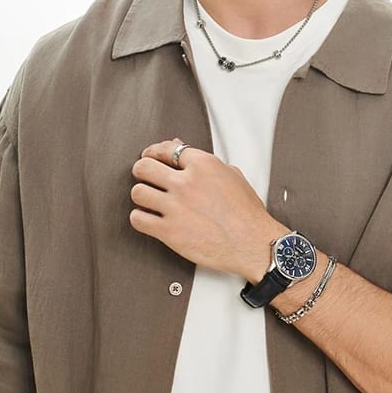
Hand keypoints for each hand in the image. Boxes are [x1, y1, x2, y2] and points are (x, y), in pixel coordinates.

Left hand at [129, 138, 287, 279]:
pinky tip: (149, 219)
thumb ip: (204, 162)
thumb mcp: (232, 176)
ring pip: (138, 192)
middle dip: (142, 171)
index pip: (167, 149)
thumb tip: (181, 149)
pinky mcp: (169, 231)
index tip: (150, 156)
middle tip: (144, 176)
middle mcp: (186, 183)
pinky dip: (140, 219)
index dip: (154, 151)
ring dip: (141, 196)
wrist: (253, 243)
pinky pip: (138, 219)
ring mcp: (176, 207)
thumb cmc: (247, 213)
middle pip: (144, 167)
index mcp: (203, 165)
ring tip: (148, 200)